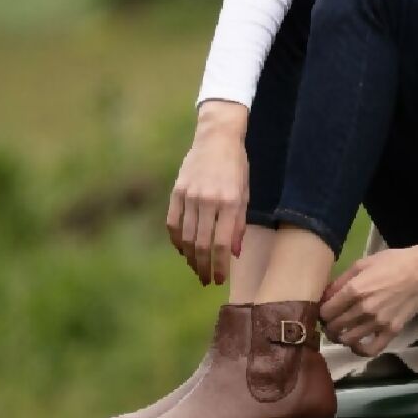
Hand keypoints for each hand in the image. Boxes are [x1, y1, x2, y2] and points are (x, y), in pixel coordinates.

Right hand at [166, 102, 249, 284]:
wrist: (217, 137)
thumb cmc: (236, 166)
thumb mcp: (245, 192)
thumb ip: (239, 223)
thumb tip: (234, 253)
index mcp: (229, 201)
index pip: (221, 243)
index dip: (220, 265)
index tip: (220, 279)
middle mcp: (208, 200)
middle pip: (202, 244)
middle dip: (204, 267)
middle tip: (206, 280)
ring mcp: (190, 195)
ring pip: (186, 237)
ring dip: (190, 257)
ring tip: (196, 268)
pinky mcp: (177, 191)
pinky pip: (173, 222)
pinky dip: (176, 240)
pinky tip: (182, 250)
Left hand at [319, 243, 417, 357]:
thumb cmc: (391, 262)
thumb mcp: (362, 264)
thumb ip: (341, 281)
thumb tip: (325, 296)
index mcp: (354, 290)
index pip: (325, 312)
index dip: (321, 312)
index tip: (325, 310)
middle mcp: (364, 309)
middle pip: (334, 327)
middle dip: (328, 325)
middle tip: (332, 321)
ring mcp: (378, 322)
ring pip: (347, 340)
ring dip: (340, 337)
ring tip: (343, 331)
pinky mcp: (391, 331)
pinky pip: (370, 350)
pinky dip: (359, 350)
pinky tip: (357, 343)